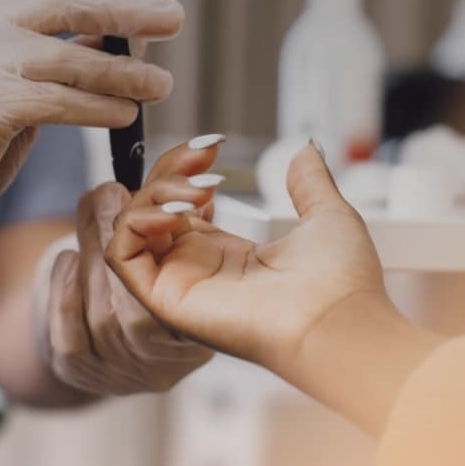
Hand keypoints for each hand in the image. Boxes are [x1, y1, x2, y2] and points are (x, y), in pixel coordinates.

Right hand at [0, 0, 182, 305]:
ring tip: (163, 84)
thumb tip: (122, 40)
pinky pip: (51, 102)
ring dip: (120, 71)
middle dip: (123, 10)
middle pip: (58, 3)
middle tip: (175, 16)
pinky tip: (125, 116)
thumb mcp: (8, 84)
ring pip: (61, 55)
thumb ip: (52, 57)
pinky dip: (95, 108)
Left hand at [37, 141, 226, 393]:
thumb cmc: (167, 272)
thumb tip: (199, 152)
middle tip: (107, 192)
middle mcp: (163, 360)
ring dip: (88, 252)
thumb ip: (188, 202)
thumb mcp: (187, 235)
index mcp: (201, 329)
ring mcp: (122, 372)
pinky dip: (64, 292)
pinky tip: (69, 262)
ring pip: (99, 315)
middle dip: (115, 236)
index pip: (178, 293)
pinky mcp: (82, 372)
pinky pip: (67, 336)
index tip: (148, 198)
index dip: (159, 242)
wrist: (130, 333)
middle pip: (131, 302)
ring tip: (92, 213)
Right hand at [105, 140, 388, 377]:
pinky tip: (178, 210)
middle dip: (170, 170)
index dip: (185, 168)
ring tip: (199, 189)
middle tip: (205, 157)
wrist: (340, 321)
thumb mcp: (326, 216)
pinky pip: (123, 255)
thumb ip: (308, 182)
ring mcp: (180, 284)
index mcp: (228, 254)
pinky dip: (137, 221)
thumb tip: (305, 151)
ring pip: (132, 227)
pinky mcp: (167, 299)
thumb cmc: (341, 285)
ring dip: (154, 193)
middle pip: (152, 208)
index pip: (179, 204)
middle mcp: (198, 268)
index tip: (212, 144)